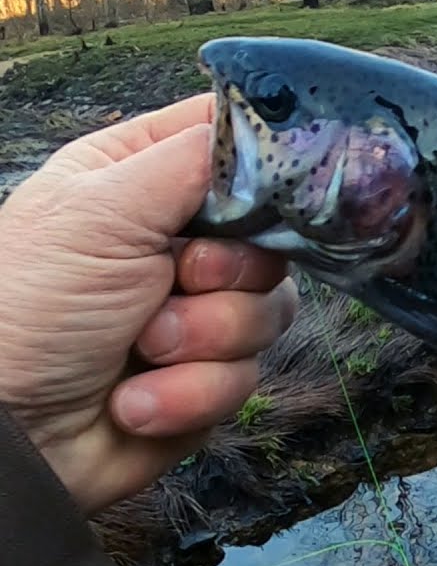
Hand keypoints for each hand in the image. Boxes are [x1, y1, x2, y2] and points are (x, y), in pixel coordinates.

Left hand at [0, 94, 297, 514]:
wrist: (10, 434)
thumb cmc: (30, 306)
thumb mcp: (104, 208)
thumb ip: (195, 157)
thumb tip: (280, 132)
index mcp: (146, 176)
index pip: (236, 145)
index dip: (267, 165)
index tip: (274, 189)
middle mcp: (180, 239)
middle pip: (273, 236)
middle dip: (230, 273)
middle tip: (178, 279)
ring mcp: (200, 310)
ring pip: (271, 310)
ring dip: (205, 339)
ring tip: (142, 350)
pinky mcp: (209, 375)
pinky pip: (247, 375)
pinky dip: (190, 390)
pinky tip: (135, 399)